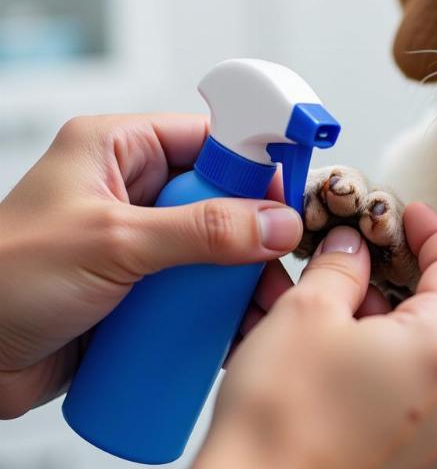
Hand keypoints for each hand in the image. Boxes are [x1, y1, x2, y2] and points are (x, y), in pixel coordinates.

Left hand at [0, 114, 302, 417]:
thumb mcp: (112, 243)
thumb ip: (200, 230)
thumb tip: (275, 223)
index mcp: (118, 151)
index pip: (210, 138)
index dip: (256, 162)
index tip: (293, 193)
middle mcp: (132, 192)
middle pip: (222, 198)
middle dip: (257, 234)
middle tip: (282, 264)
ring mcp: (138, 243)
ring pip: (215, 249)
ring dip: (244, 278)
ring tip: (265, 308)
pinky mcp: (140, 289)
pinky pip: (196, 290)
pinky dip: (221, 309)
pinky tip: (239, 329)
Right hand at [123, 203, 436, 468]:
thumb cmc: (280, 417)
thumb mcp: (307, 311)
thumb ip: (343, 265)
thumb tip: (355, 249)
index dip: (434, 232)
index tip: (411, 215)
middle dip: (395, 292)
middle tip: (348, 277)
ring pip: (424, 369)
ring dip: (384, 340)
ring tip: (329, 330)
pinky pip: (413, 414)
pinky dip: (383, 386)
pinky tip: (336, 381)